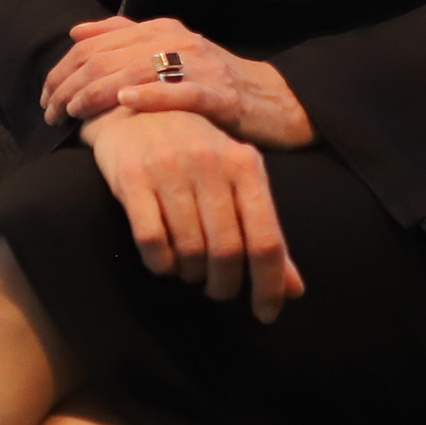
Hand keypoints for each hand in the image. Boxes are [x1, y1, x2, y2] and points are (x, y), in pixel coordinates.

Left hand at [46, 16, 316, 148]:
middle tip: (51, 113)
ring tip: (74, 112)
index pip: (98, 43)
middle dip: (72, 85)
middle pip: (110, 57)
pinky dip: (151, 95)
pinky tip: (127, 103)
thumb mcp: (169, 53)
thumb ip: (125, 39)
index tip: (46, 97)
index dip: (64, 69)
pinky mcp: (220, 94)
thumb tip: (77, 32)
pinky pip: (181, 92)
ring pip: (138, 72)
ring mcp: (200, 66)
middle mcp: (178, 40)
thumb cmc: (214, 82)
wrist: (273, 101)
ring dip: (99, 93)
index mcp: (162, 29)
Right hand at [80, 108, 305, 318]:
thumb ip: (265, 232)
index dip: (269, 285)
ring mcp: (169, 168)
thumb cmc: (195, 153)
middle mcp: (211, 163)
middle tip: (218, 290)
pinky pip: (150, 241)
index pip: (267, 239)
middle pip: (227, 251)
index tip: (266, 315)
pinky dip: (160, 264)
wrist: (135, 109)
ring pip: (188, 250)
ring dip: (190, 274)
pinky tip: (164, 262)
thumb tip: (294, 290)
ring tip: (190, 271)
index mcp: (246, 164)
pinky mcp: (131, 178)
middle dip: (224, 285)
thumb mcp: (238, 182)